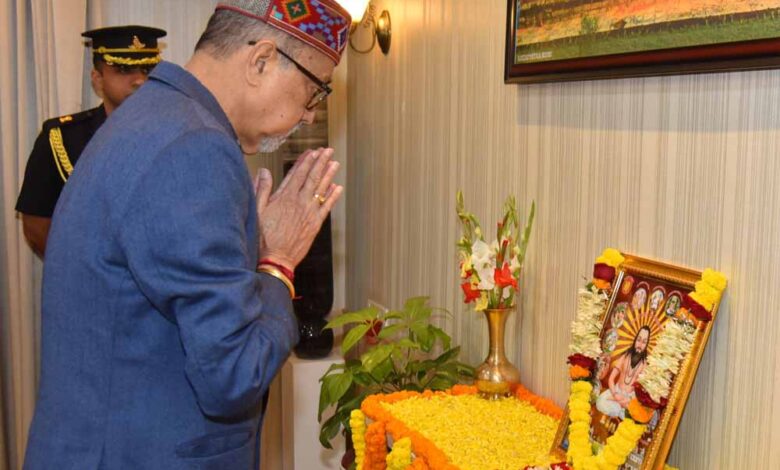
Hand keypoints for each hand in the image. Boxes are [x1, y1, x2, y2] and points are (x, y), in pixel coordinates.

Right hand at [254, 148, 342, 270]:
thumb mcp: (257, 211)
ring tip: (335, 163)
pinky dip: (333, 196)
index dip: (306, 161)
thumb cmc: (263, 236)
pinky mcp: (315, 224)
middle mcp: (299, 202)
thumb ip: (261, 190)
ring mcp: (309, 212)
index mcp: (285, 197)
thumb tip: (263, 171)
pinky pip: (327, 207)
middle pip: (312, 178)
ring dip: (329, 175)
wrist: (276, 258)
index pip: (298, 174)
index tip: (312, 151)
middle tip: (328, 151)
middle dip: (320, 162)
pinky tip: (337, 187)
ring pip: (321, 189)